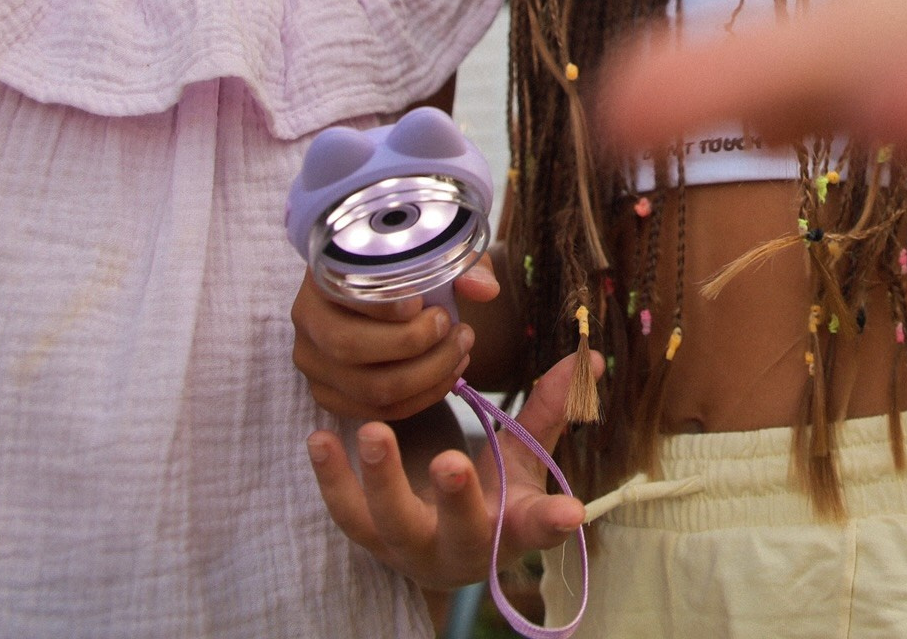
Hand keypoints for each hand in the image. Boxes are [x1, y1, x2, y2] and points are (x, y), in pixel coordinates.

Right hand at [292, 255, 500, 420]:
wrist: (386, 294)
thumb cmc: (406, 268)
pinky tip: (448, 375)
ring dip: (428, 374)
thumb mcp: (433, 254)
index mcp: (322, 276)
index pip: (341, 295)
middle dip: (415, 344)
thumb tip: (484, 290)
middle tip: (457, 330)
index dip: (383, 305)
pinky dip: (421, 397)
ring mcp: (314, 364)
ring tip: (462, 351)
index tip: (422, 302)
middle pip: (351, 347)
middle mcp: (308, 321)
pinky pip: (378, 410)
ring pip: (370, 387)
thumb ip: (459, 265)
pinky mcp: (329, 395)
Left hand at [307, 353, 592, 589]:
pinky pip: (346, 513)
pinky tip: (318, 439)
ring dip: (382, 480)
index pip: (537, 527)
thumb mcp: (524, 459)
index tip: (568, 513)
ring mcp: (411, 545)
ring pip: (394, 521)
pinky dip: (330, 479)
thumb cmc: (492, 497)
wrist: (439, 551)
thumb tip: (588, 355)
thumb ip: (550, 408)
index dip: (552, 522)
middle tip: (451, 462)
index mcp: (511, 526)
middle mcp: (463, 545)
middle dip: (456, 499)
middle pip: (461, 529)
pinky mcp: (370, 537)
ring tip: (373, 432)